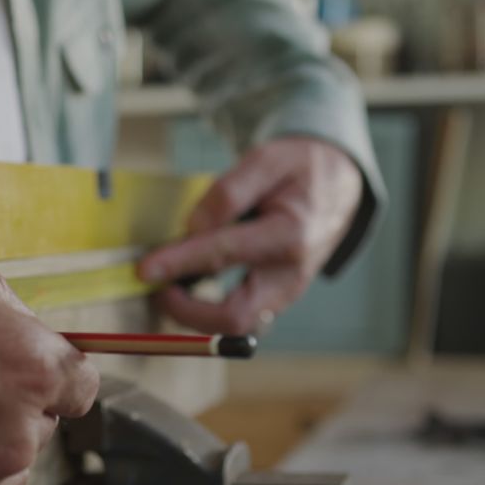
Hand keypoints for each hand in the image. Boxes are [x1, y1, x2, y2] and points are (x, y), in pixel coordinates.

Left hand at [138, 138, 361, 334]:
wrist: (339, 184)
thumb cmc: (300, 169)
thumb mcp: (267, 159)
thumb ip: (229, 193)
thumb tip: (193, 227)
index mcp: (291, 233)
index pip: (225, 254)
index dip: (179, 263)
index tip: (145, 269)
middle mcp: (292, 273)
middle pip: (235, 316)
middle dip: (187, 311)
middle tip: (156, 287)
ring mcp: (286, 291)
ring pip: (236, 324)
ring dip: (194, 314)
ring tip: (167, 286)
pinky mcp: (277, 299)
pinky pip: (240, 316)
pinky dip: (207, 310)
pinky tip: (187, 285)